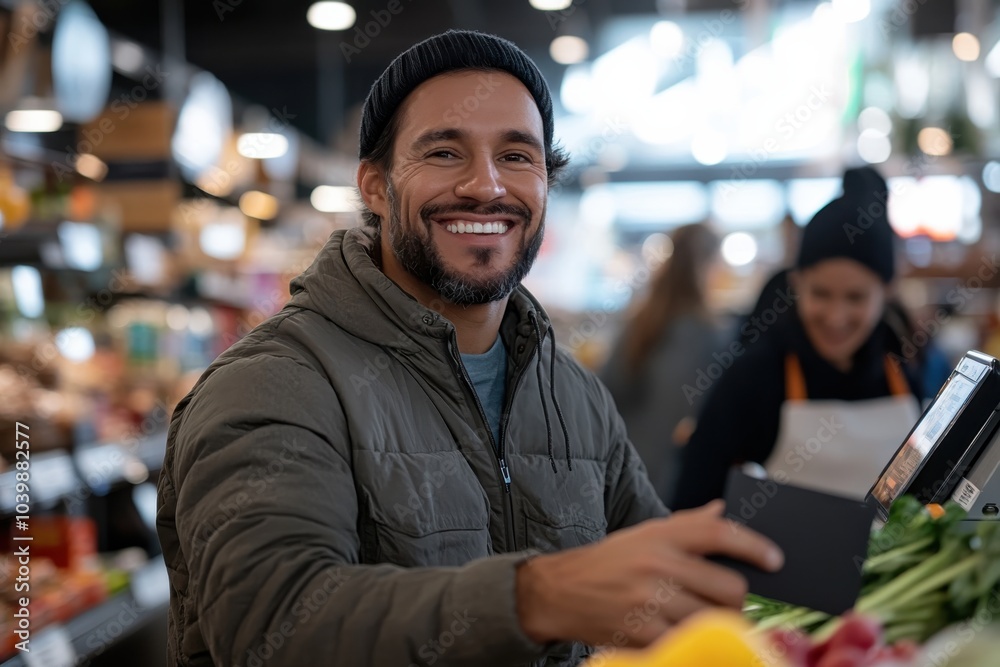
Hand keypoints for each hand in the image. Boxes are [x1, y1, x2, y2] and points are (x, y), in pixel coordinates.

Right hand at [516, 499, 782, 647]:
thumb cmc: (609, 561)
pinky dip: (692, 641)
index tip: (775, 559)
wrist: (559, 592)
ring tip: (707, 619)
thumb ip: (686, 524)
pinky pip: (686, 642)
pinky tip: (685, 633)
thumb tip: (722, 510)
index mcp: (660, 537)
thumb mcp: (644, 534)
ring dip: (717, 623)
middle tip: (731, 601)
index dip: (753, 545)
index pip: (717, 532)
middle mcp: (656, 566)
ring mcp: (648, 603)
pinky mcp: (640, 634)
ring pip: (713, 620)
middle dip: (737, 598)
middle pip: (728, 587)